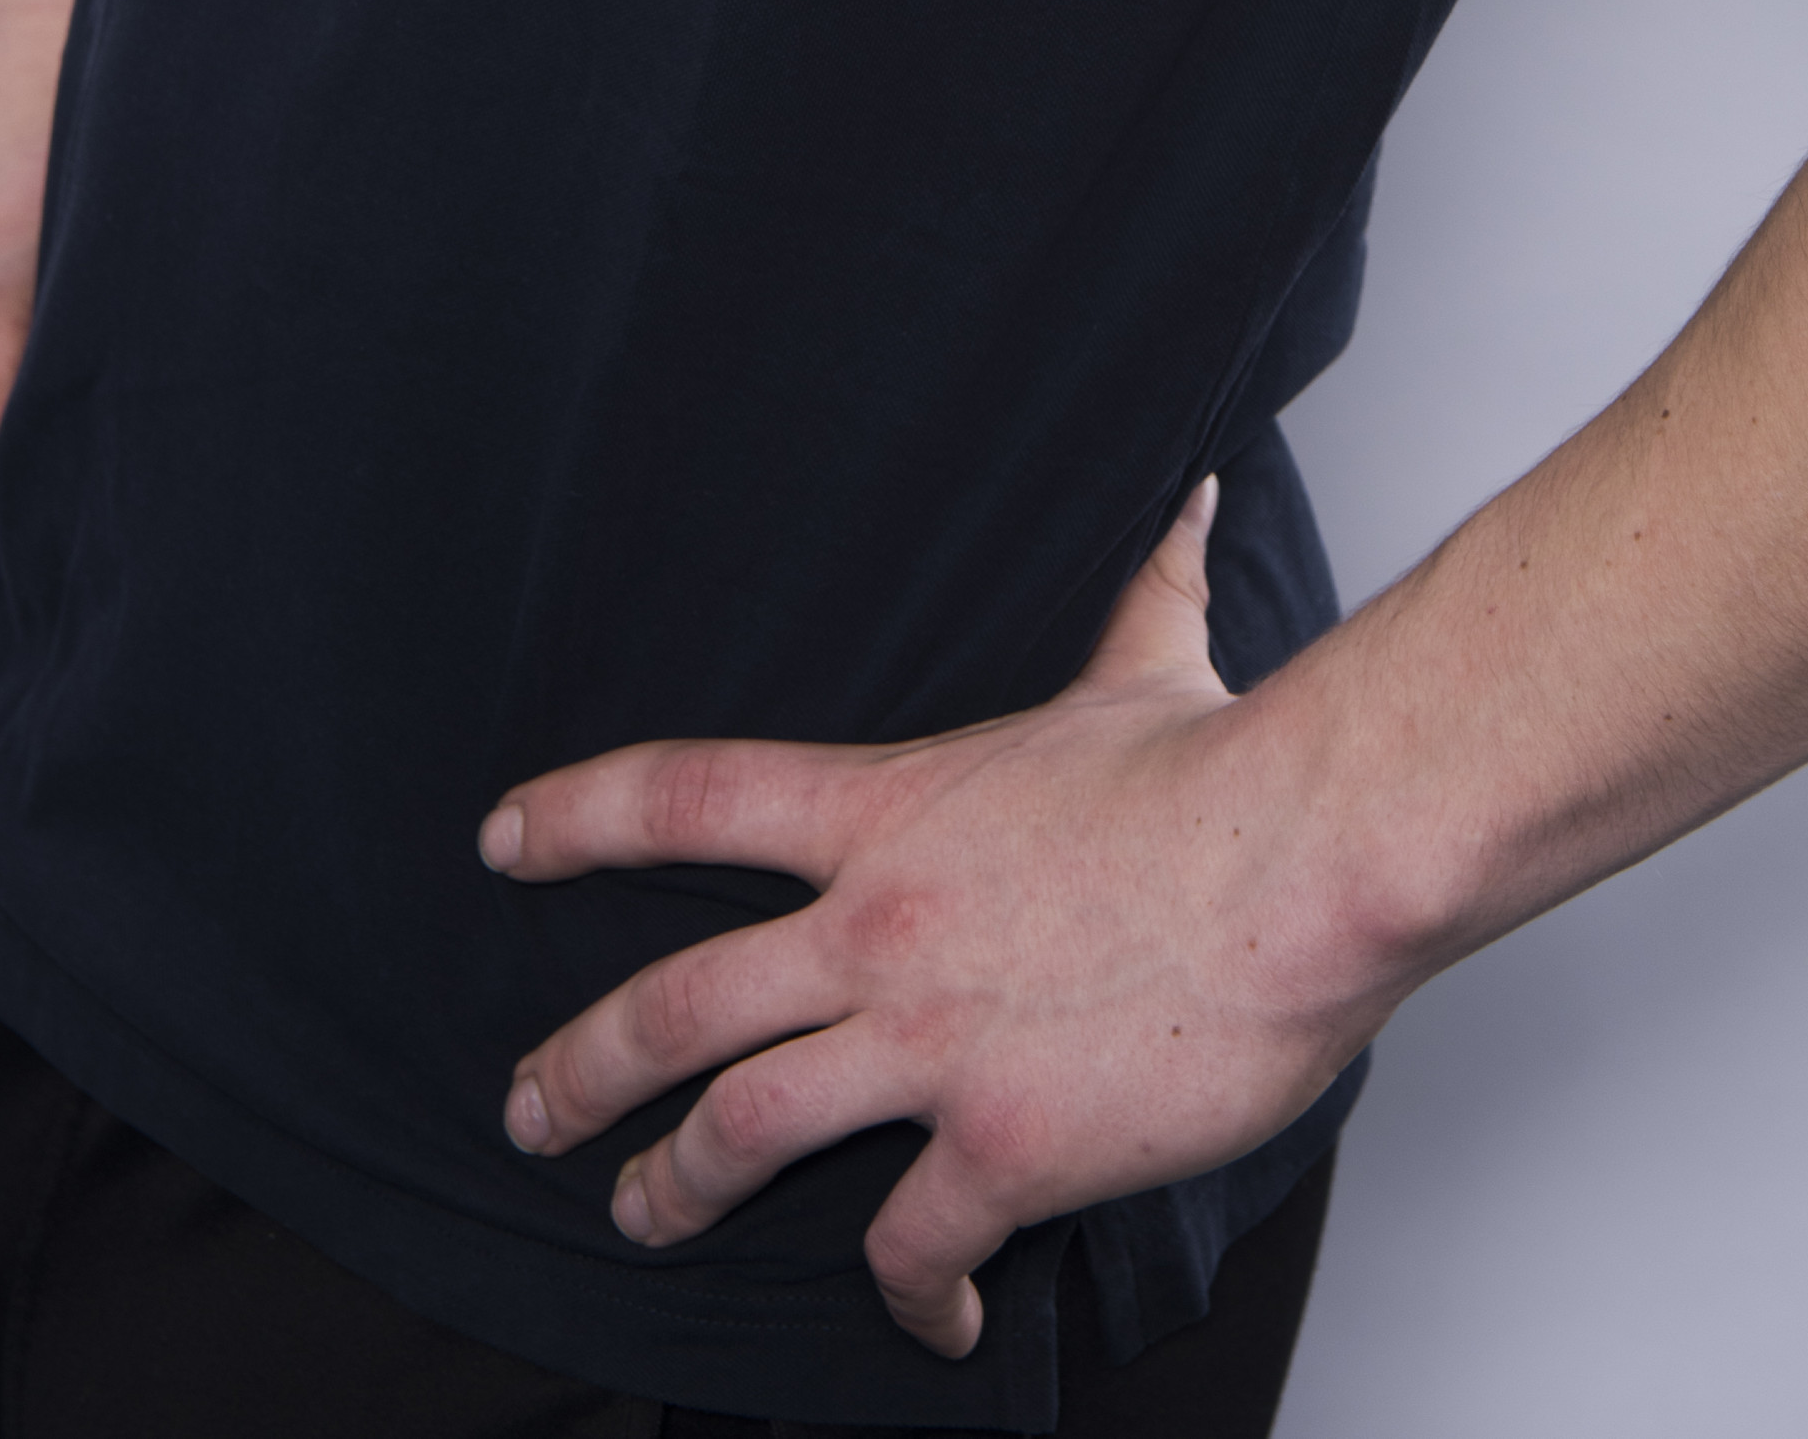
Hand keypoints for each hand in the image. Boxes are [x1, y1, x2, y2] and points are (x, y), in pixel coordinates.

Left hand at [479, 482, 1399, 1361]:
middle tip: (528, 1106)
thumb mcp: (1154, 664)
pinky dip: (909, 1293)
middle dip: (580, 1066)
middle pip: (673, 1002)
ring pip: (743, 1131)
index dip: (579, 817)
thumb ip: (1147, 588)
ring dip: (676, 1185)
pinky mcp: (1002, 1146)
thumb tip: (1188, 495)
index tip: (502, 841)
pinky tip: (923, 1313)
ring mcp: (929, 1043)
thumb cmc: (1231, 772)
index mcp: (894, 811)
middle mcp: (880, 929)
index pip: (689, 796)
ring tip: (643, 1216)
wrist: (1304, 864)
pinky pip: (912, 1245)